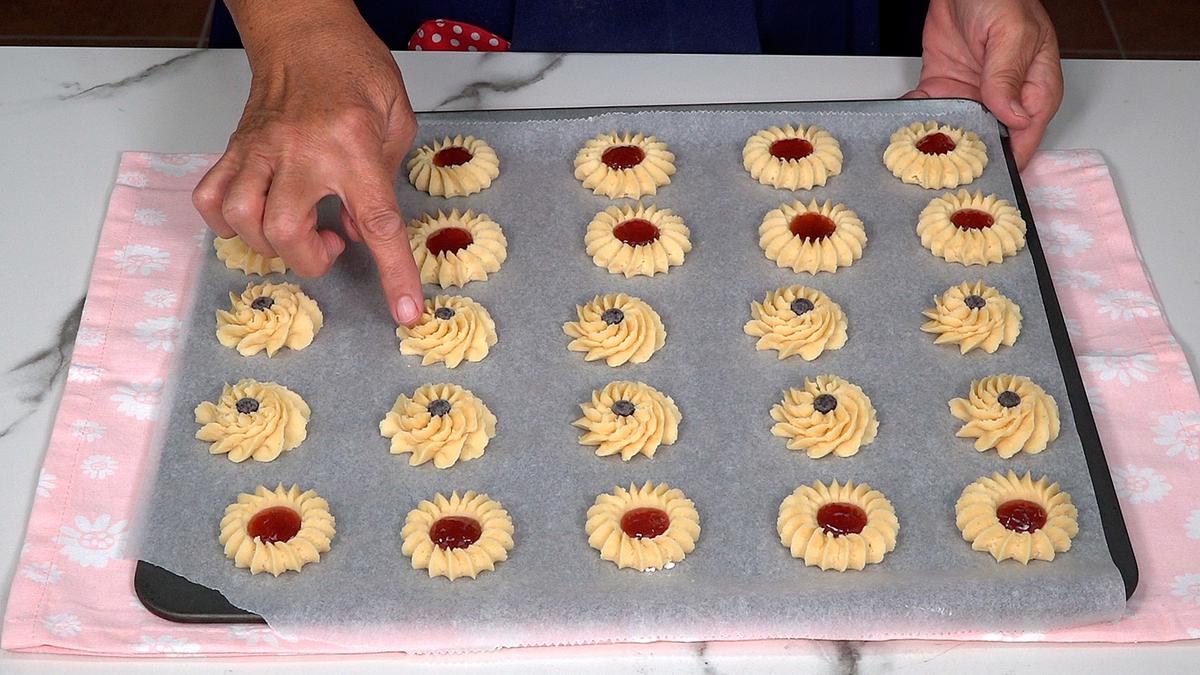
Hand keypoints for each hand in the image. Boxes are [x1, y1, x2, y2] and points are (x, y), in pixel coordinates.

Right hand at [192, 1, 423, 324]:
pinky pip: (211, 198)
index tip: (405, 311)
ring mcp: (260, 149)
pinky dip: (228, 222)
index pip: (376, 223)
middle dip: (311, 259)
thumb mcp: (396, 120)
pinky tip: (256, 217)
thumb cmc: (355, 68)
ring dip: (271, 244)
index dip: (394, 274)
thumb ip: (385, 179)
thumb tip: (360, 230)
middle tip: (332, 242)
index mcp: (352, 144)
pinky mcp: (235, 147)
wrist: (304, 28)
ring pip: (242, 220)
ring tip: (297, 230)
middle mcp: (300, 149)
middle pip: (286, 232)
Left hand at [904, 0, 1062, 168]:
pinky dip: (917, 121)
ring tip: (918, 158)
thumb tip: (1012, 115)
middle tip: (943, 175)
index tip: (987, 178)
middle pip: (990, 141)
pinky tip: (905, 129)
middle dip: (967, 160)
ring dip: (938, 144)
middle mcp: (1005, 97)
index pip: (1026, 137)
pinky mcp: (946, 87)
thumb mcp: (1011, 34)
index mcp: (1035, 89)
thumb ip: (1008, 76)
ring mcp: (974, 94)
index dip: (1008, 161)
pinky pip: (931, 112)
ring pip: (957, 132)